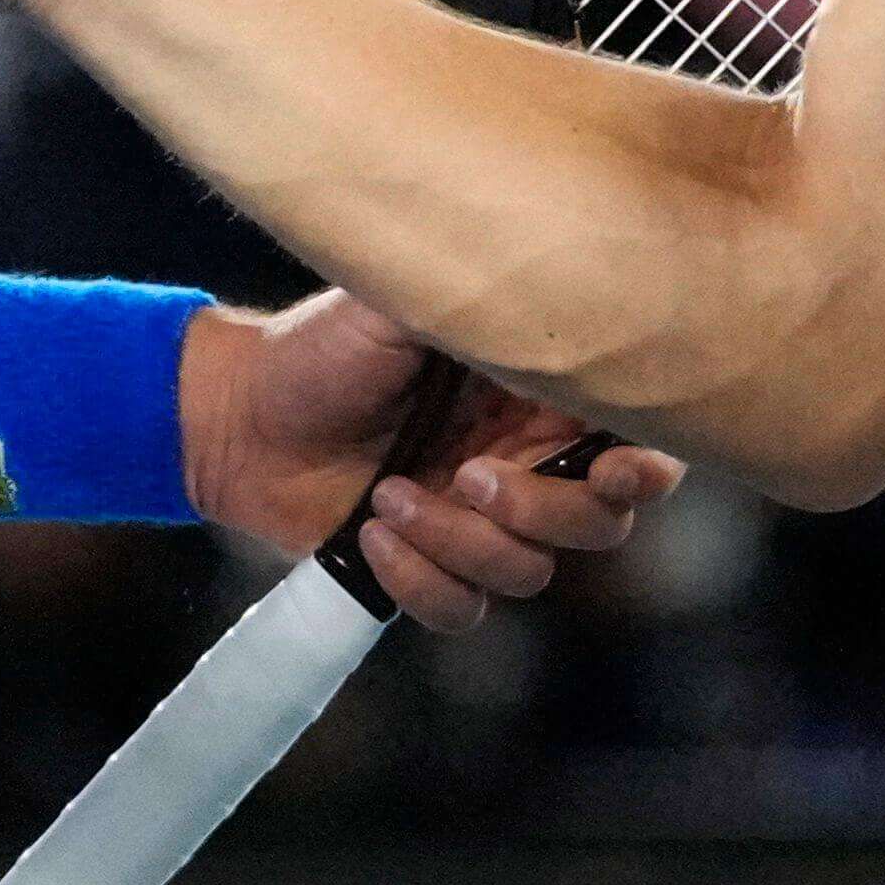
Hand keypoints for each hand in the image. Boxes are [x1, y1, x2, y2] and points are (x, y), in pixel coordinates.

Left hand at [183, 288, 678, 628]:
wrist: (238, 410)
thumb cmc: (323, 346)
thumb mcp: (400, 301)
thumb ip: (478, 296)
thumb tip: (551, 276)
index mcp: (541, 394)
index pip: (640, 443)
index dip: (647, 468)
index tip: (610, 468)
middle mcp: (528, 460)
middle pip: (600, 524)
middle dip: (541, 513)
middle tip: (466, 476)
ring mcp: (481, 521)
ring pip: (529, 572)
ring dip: (459, 543)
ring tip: (390, 496)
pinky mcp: (433, 564)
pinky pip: (464, 608)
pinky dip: (421, 582)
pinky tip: (373, 534)